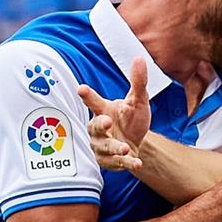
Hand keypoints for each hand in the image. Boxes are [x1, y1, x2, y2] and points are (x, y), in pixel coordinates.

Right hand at [80, 57, 152, 172]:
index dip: (87, 96)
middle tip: (107, 121)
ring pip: (104, 147)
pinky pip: (116, 162)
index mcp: (103, 110)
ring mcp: (102, 146)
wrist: (137, 143)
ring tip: (126, 147)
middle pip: (94, 127)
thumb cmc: (132, 119)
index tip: (81, 89)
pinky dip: (126, 163)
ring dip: (114, 148)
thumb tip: (139, 58)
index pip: (93, 102)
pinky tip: (137, 162)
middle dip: (99, 125)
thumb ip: (138, 82)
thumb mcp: (138, 100)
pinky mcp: (109, 161)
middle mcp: (98, 128)